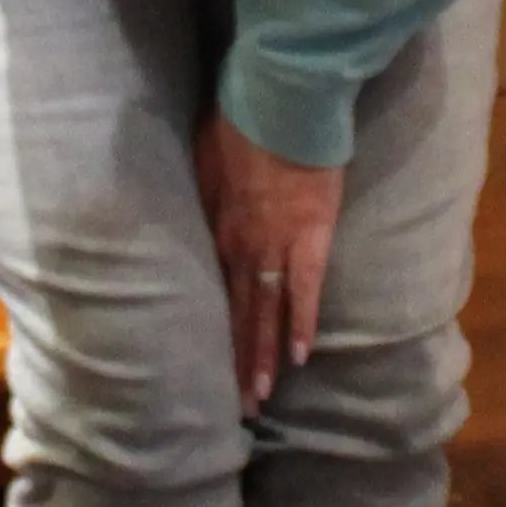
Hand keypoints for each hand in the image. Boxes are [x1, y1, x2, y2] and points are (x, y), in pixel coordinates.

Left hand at [200, 121, 346, 411]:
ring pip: (264, 314)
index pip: (209, 290)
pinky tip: (299, 358)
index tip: (200, 362)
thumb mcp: (204, 153)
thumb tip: (195, 198)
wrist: (279, 102)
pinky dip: (301, 325)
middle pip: (234, 314)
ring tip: (257, 398)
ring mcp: (274, 247)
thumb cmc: (240, 118)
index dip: (208, 328)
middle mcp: (238, 248)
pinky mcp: (311, 239)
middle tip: (232, 404)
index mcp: (213, 228)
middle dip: (233, 360)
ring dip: (261, 357)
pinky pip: (305, 292)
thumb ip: (203, 185)